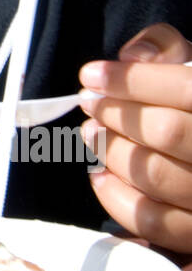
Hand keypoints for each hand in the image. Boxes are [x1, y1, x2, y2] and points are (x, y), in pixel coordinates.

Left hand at [79, 23, 191, 251]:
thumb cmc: (191, 101)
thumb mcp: (189, 64)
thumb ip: (165, 48)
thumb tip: (132, 56)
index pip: (186, 88)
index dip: (133, 81)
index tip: (90, 75)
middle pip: (167, 131)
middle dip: (116, 114)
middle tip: (89, 104)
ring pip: (158, 176)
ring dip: (112, 152)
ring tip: (91, 133)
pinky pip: (155, 222)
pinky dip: (117, 199)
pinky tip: (98, 176)